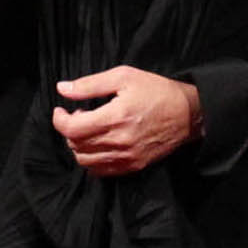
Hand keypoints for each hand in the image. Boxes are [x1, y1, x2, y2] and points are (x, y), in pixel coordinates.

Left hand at [52, 67, 200, 177]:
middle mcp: (119, 141)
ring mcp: (126, 157)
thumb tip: (62, 89)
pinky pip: (100, 171)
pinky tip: (98, 144)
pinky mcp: (133, 166)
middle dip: (70, 129)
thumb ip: (89, 84)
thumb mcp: (124, 77)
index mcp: (115, 117)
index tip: (62, 110)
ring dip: (79, 146)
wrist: (188, 114)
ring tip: (89, 131)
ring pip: (85, 161)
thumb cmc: (157, 91)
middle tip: (80, 116)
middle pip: (75, 145)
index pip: (71, 129)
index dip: (59, 120)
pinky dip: (92, 159)